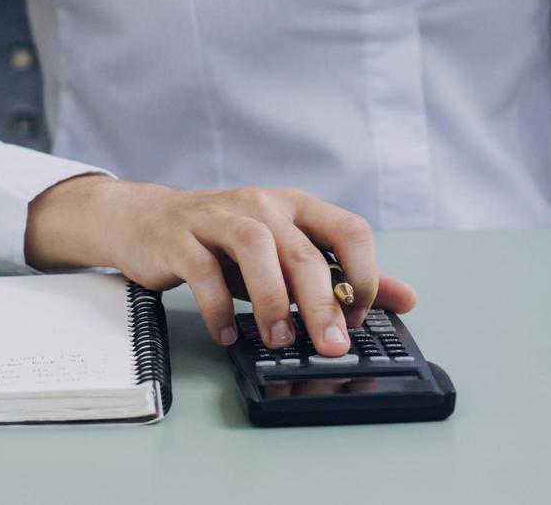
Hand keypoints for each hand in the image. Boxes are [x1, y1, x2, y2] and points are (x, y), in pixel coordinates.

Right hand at [24, 175, 417, 356]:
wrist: (145, 220)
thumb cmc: (224, 243)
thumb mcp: (286, 254)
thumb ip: (344, 275)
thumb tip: (406, 298)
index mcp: (297, 207)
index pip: (350, 230)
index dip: (364, 275)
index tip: (357, 319)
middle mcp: (263, 205)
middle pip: (304, 250)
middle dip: (322, 304)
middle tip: (330, 346)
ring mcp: (219, 217)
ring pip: (257, 249)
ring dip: (272, 301)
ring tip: (277, 341)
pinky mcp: (180, 237)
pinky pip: (204, 270)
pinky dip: (219, 306)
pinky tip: (226, 334)